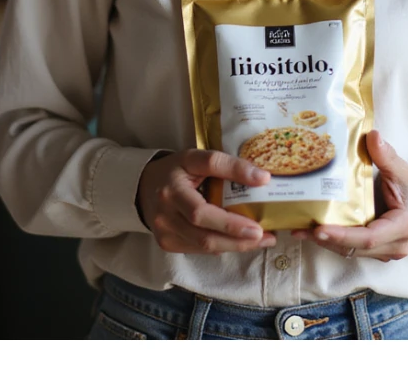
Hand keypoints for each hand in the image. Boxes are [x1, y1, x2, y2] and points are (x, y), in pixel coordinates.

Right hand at [137, 149, 277, 254]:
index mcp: (174, 181)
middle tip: (264, 233)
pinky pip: (200, 249)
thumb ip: (225, 165)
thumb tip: (262, 178)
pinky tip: (240, 241)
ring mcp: (164, 229)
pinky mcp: (167, 244)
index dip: (235, 178)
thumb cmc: (176, 172)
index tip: (263, 181)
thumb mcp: (195, 159)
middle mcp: (166, 207)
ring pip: (204, 243)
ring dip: (236, 244)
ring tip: (262, 240)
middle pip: (204, 225)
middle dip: (237, 232)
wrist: (143, 189)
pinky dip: (223, 246)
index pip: (207, 178)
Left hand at [291, 130, 407, 261]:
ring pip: (351, 251)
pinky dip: (333, 240)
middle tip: (298, 229)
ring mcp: (385, 251)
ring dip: (325, 242)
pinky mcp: (376, 251)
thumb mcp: (402, 170)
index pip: (369, 237)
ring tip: (298, 229)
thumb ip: (387, 155)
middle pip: (355, 247)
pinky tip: (312, 230)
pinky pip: (352, 248)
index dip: (343, 235)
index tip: (319, 229)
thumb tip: (373, 136)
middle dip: (326, 239)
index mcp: (403, 226)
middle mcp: (395, 245)